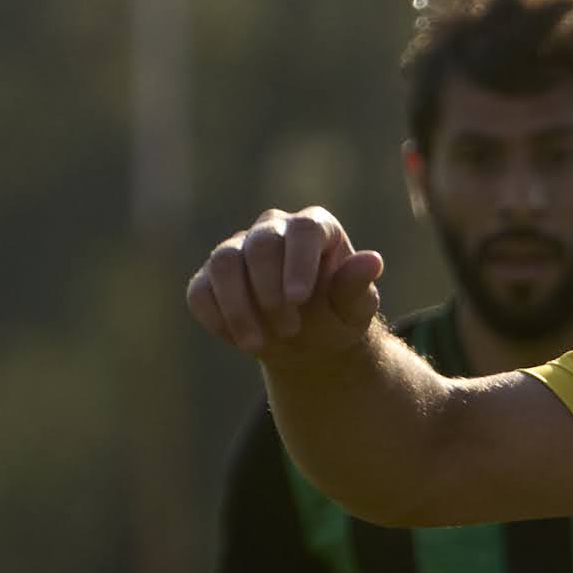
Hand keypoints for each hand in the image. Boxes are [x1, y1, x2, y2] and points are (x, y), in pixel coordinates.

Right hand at [185, 207, 387, 357]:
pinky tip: (238, 340)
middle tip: (289, 330)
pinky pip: (200, 291)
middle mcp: (273, 229)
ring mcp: (238, 250)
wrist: (309, 340)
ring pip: (223, 263)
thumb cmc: (335, 317)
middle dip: (269, 290)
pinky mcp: (210, 278)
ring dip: (238, 308)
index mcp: (313, 227)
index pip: (303, 230)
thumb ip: (356, 286)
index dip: (298, 262)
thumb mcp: (352, 309)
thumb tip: (373, 261)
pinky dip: (216, 317)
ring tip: (258, 345)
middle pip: (260, 244)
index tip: (299, 300)